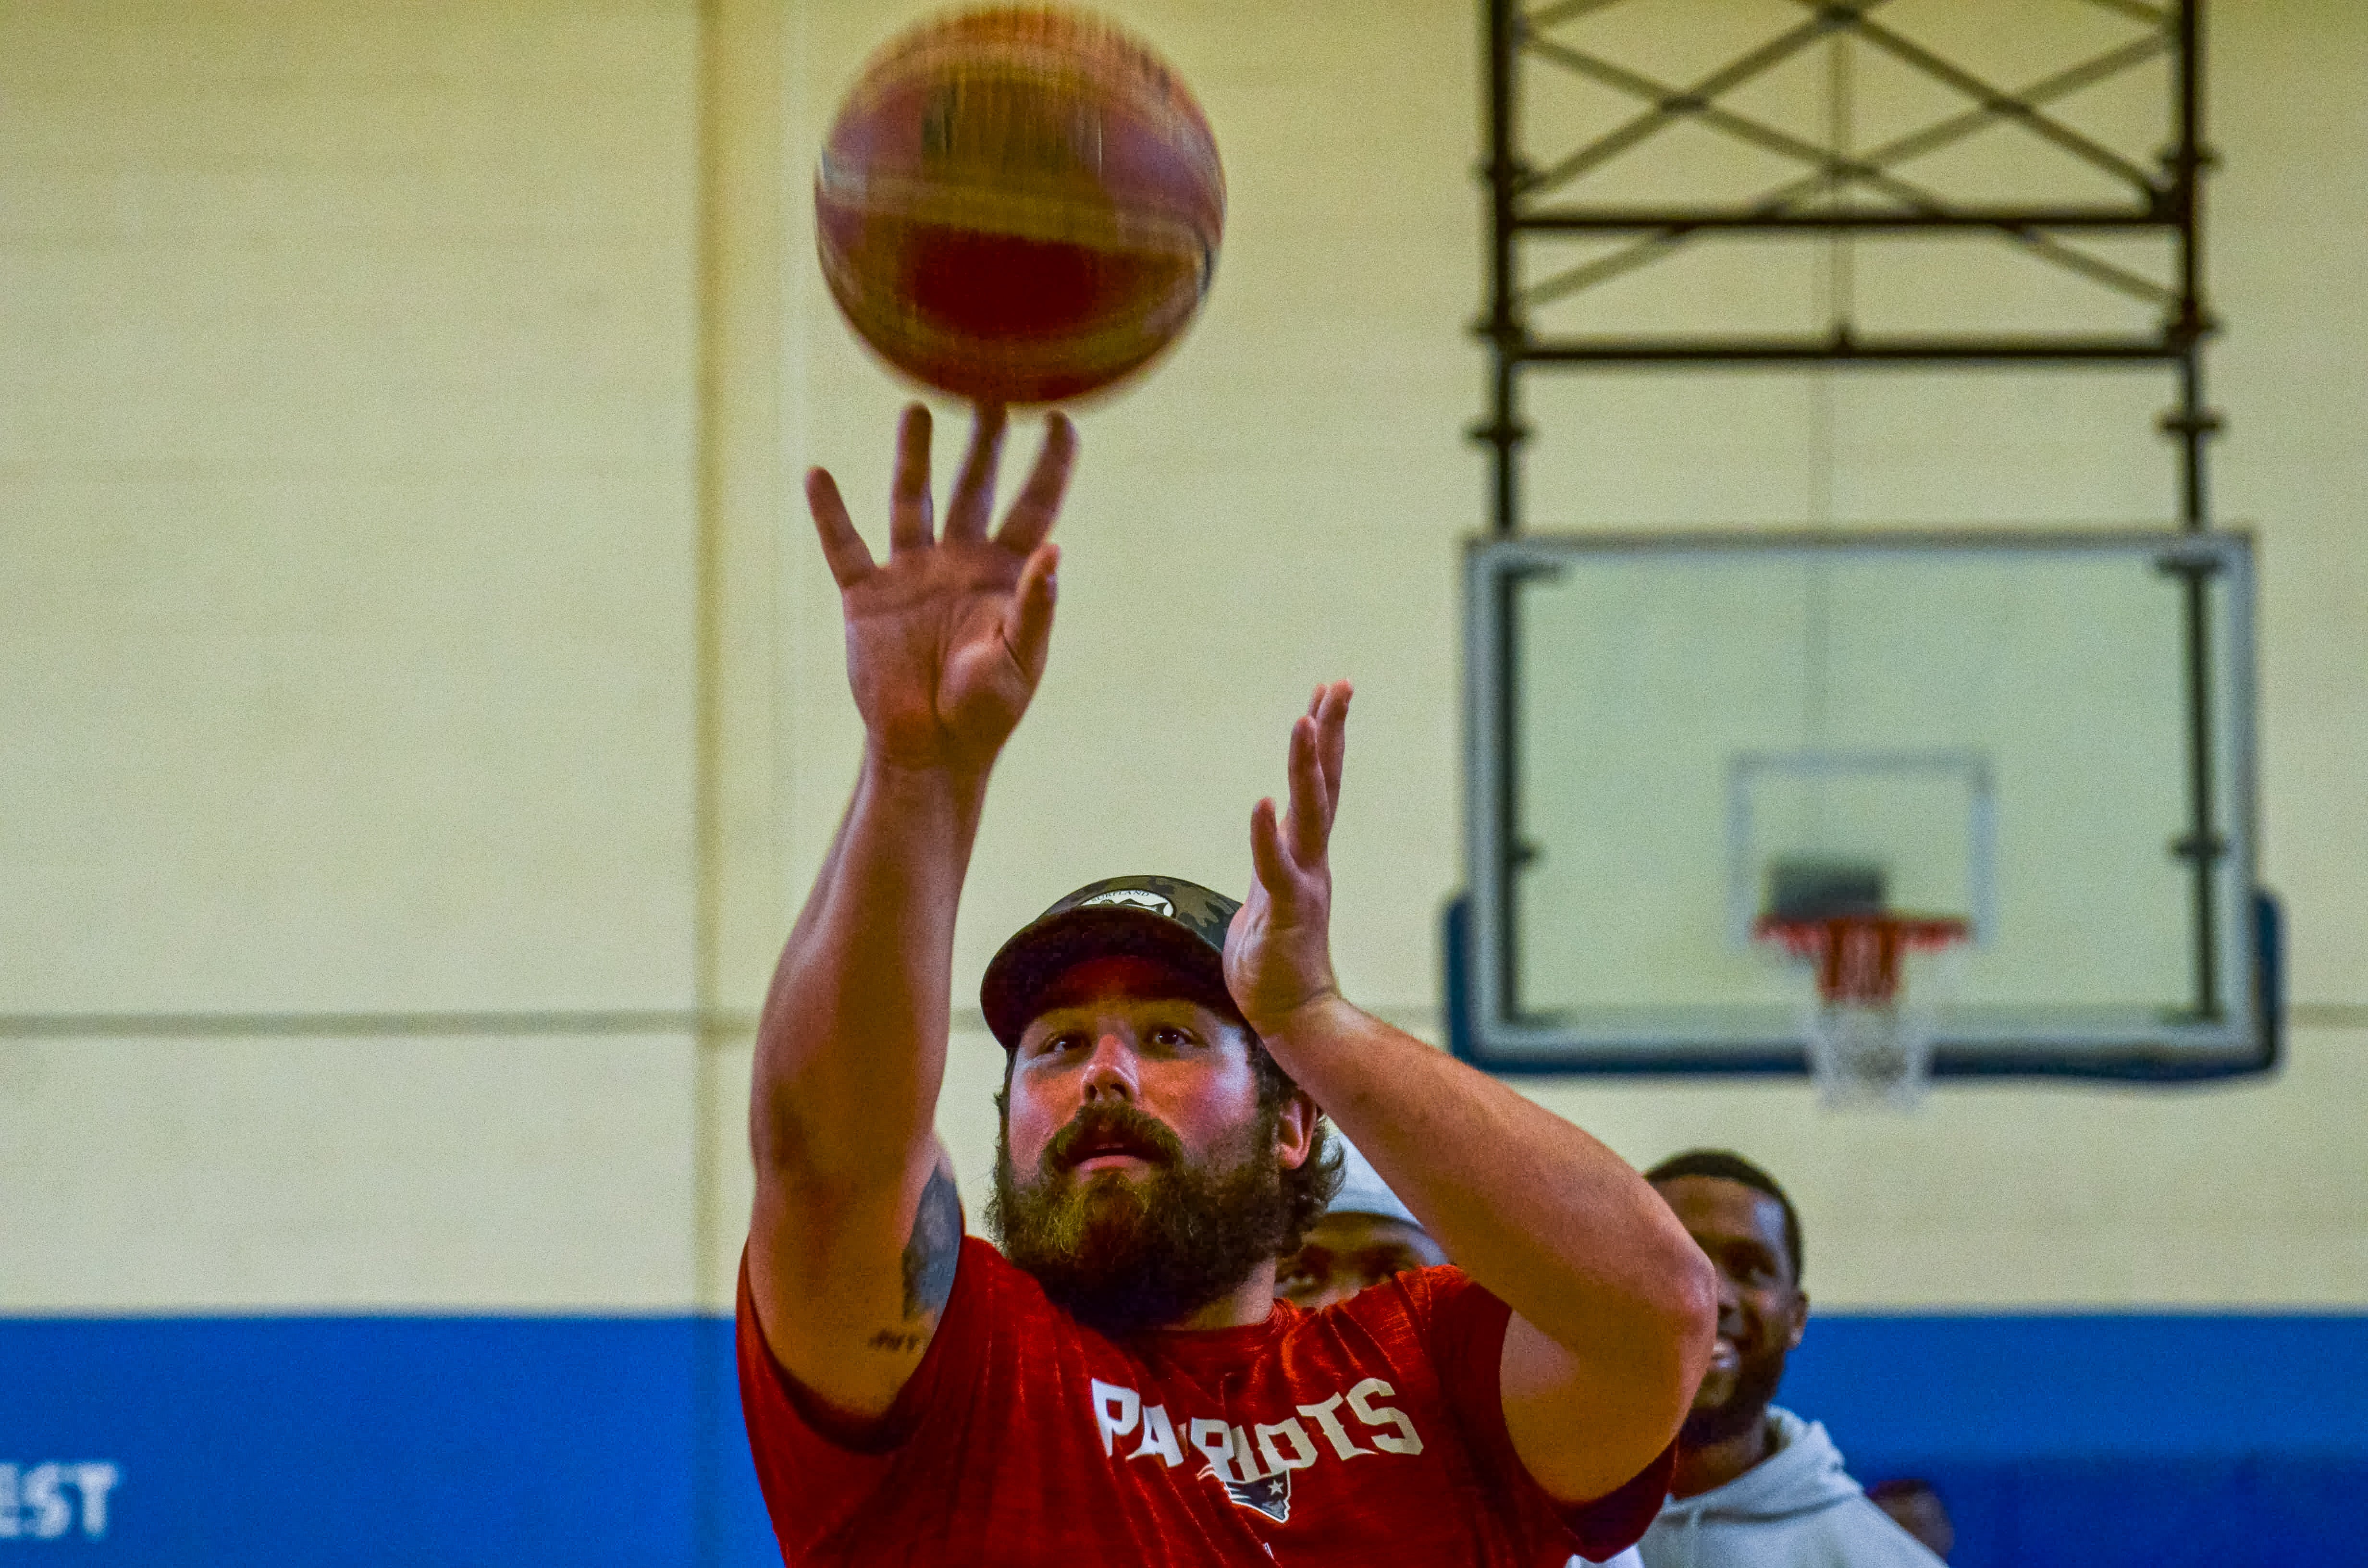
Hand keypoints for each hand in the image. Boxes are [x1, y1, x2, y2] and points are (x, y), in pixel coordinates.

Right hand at [808, 404, 1075, 773]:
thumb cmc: (986, 714)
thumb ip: (1036, 607)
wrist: (929, 750)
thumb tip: (1056, 551)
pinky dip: (829, 512)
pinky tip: (817, 474)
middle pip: (974, 485)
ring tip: (915, 409)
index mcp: (1004, 574)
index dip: (1050, 463)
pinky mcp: (866, 597)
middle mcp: (959, 562)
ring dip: (912, 456)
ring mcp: (911, 575)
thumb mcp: (1019, 662)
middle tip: (992, 389)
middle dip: (983, 439)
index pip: (1036, 504)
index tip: (1061, 416)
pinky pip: (844, 545)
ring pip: (911, 500)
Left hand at [1225, 682, 1351, 1037]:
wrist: (1291, 1015)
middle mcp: (1310, 861)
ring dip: (1306, 768)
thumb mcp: (1272, 896)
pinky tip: (1262, 804)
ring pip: (1308, 815)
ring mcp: (1301, 884)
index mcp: (1305, 856)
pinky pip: (1274, 868)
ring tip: (1304, 721)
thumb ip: (1274, 864)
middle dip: (1330, 732)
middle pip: (1326, 785)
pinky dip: (1266, 836)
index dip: (1324, 740)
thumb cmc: (1274, 961)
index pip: (1320, 787)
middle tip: (1339, 684)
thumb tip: (1269, 839)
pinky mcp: (1285, 913)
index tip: (1327, 693)